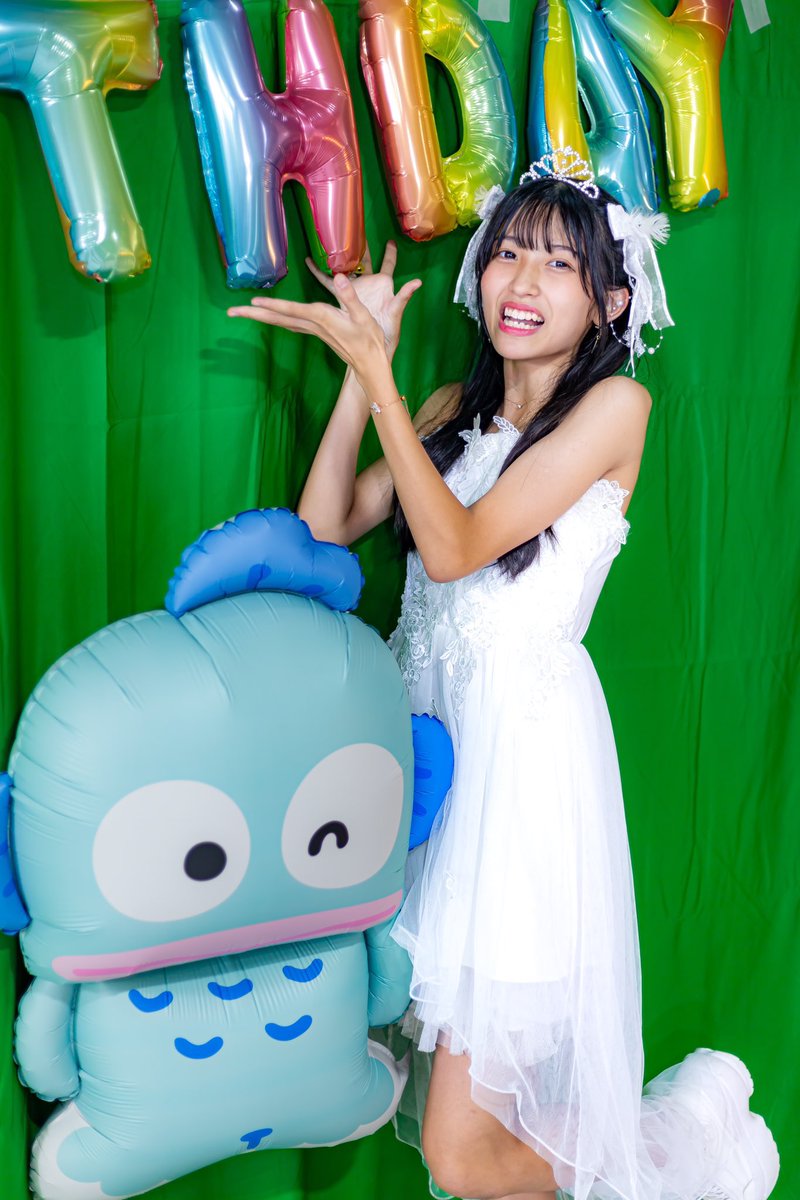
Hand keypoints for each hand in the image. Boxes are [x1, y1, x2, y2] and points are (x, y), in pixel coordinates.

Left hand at [228, 256, 420, 383]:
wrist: (371, 365)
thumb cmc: (370, 340)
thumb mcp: (364, 317)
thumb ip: (350, 297)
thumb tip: (340, 278)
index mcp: (322, 318)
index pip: (292, 310)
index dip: (273, 304)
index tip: (253, 301)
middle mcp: (314, 324)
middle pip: (278, 318)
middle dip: (254, 314)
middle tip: (230, 312)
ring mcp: (313, 330)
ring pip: (281, 321)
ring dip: (261, 316)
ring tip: (242, 312)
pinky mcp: (317, 332)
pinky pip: (290, 324)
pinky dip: (277, 318)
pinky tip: (270, 316)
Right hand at [305, 242, 418, 360]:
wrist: (372, 349)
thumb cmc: (388, 333)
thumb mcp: (396, 313)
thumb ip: (405, 296)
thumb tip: (418, 282)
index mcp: (383, 285)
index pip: (388, 265)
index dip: (390, 253)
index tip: (391, 241)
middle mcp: (369, 285)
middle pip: (364, 261)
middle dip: (359, 247)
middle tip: (352, 231)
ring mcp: (355, 291)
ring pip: (346, 269)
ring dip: (338, 257)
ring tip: (330, 241)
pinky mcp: (343, 298)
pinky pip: (330, 283)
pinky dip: (320, 274)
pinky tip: (311, 263)